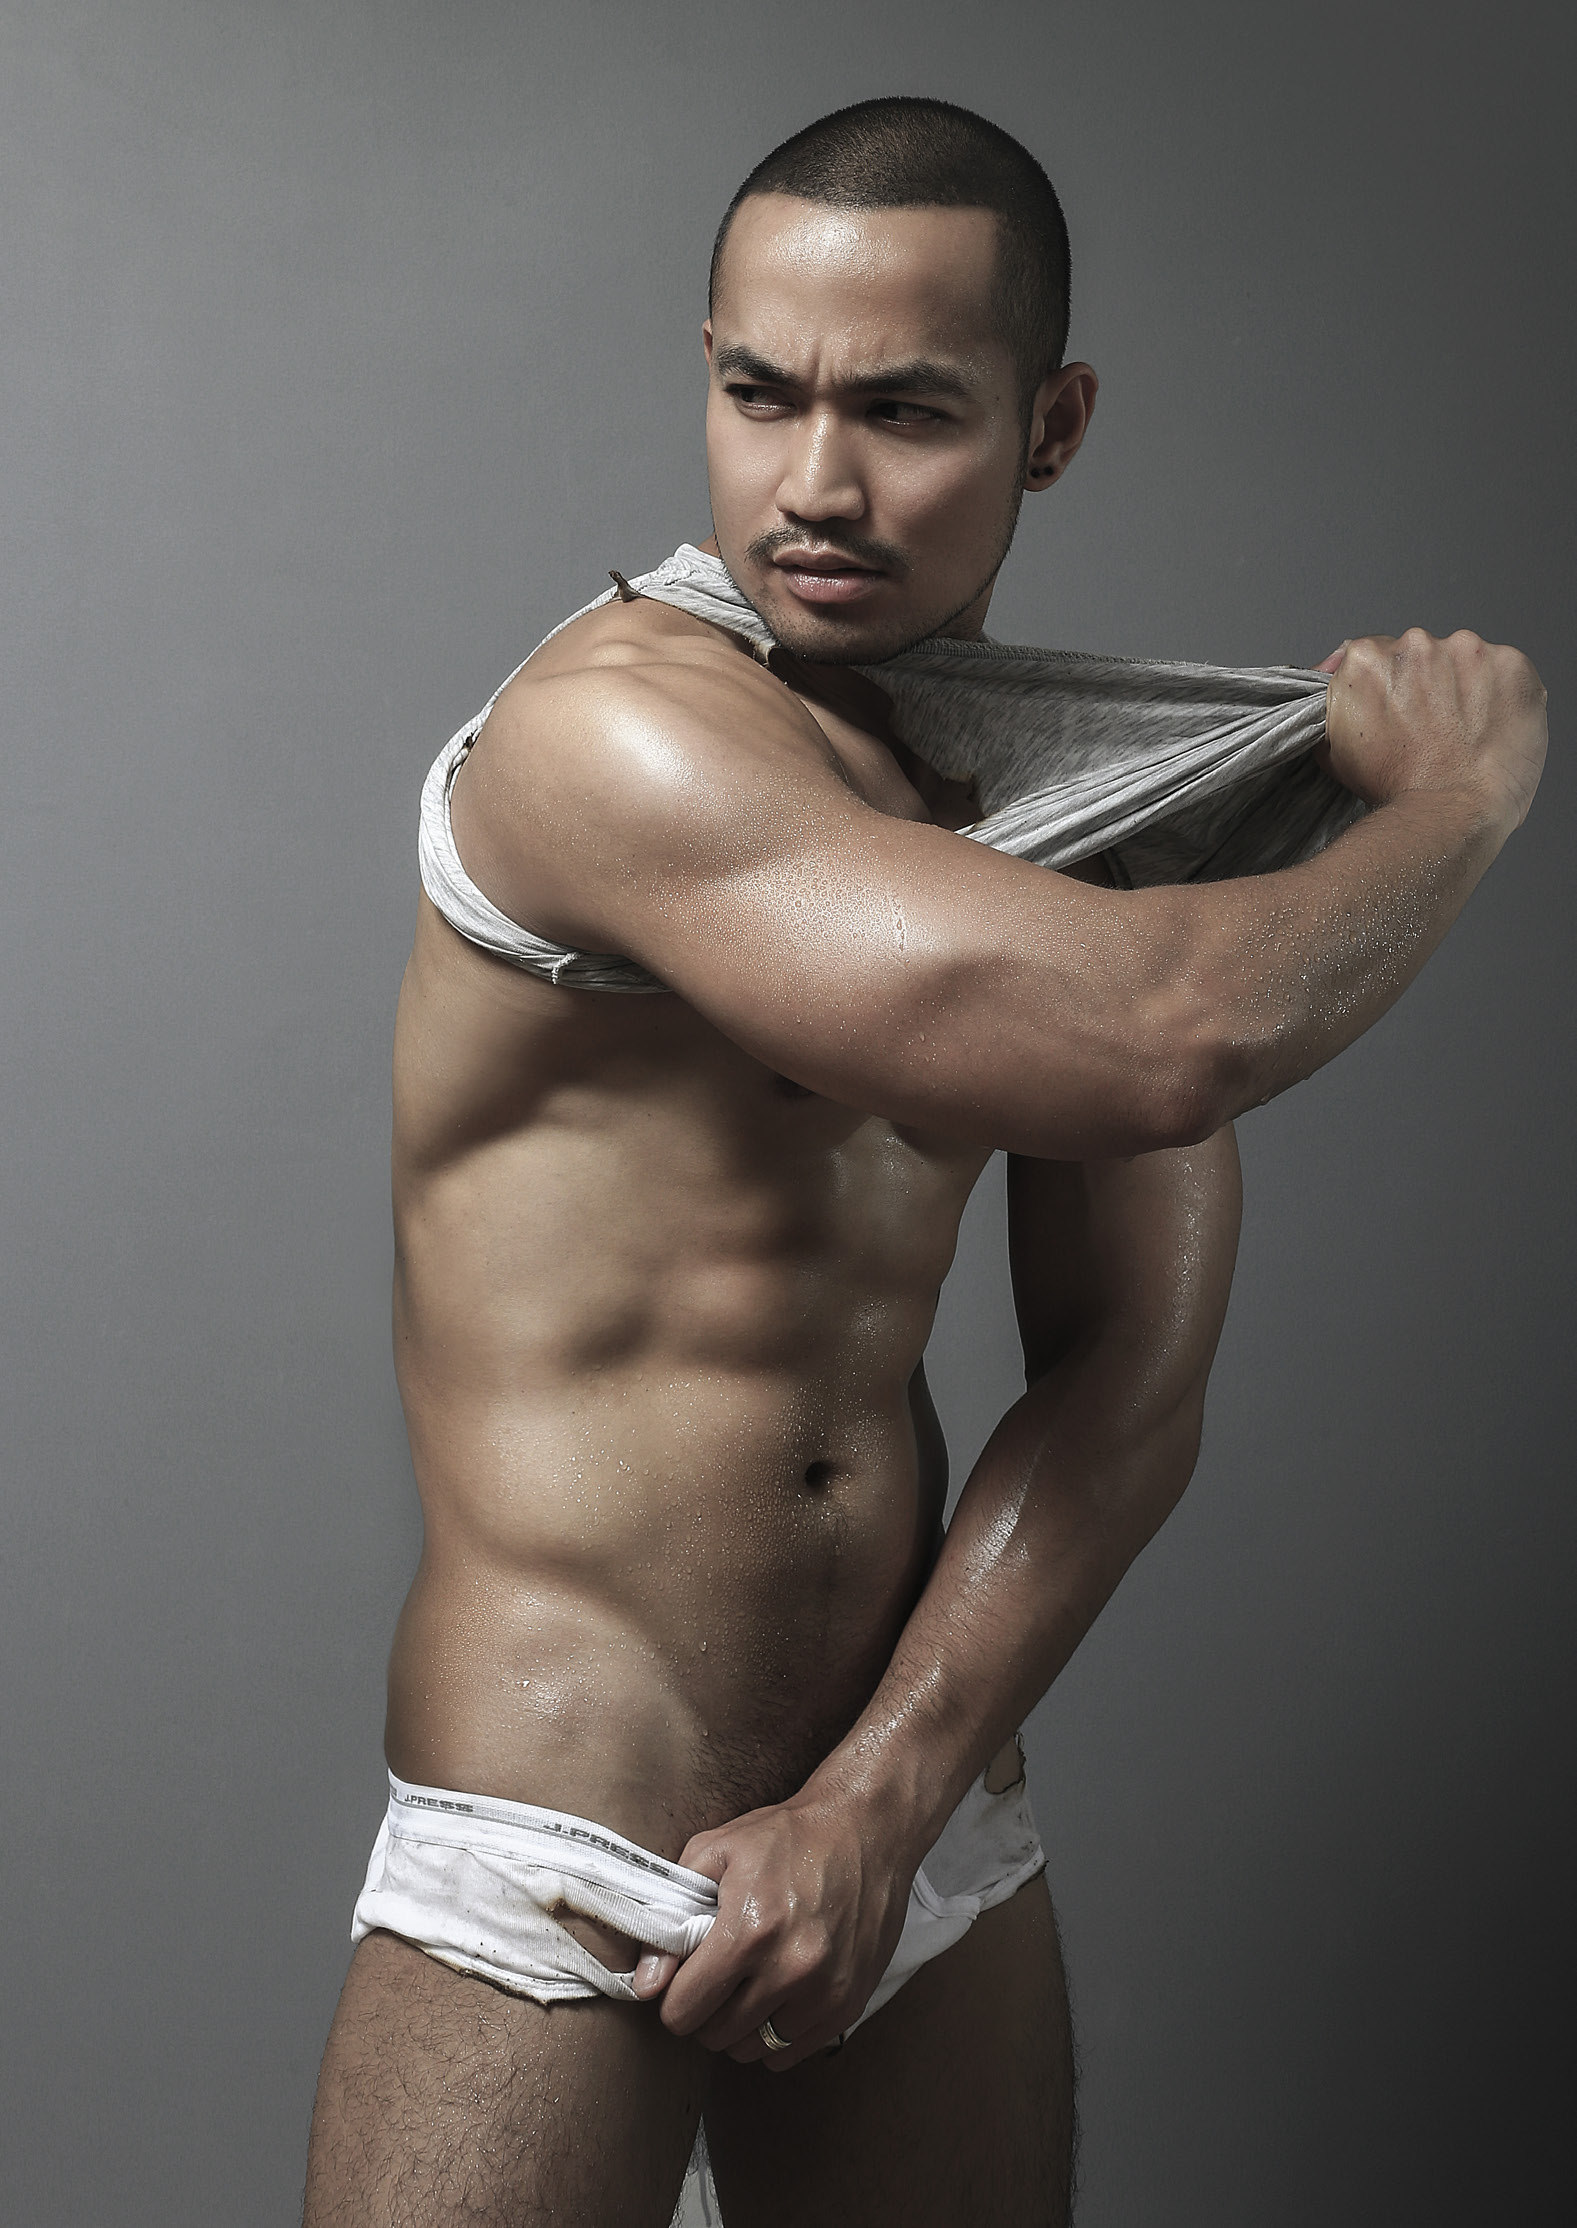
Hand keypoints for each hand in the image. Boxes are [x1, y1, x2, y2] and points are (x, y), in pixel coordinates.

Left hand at [630, 1788, 914, 2070]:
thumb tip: (646, 1984)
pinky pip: (790, 2053)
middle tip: (713, 1979)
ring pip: (752, 2049)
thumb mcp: (717, 1851)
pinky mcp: (848, 2004)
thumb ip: (671, 1916)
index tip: (680, 1982)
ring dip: (739, 2026)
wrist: (865, 1828)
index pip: (685, 2009)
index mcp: (749, 1930)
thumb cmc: (787, 1836)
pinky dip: (774, 2035)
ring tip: (745, 1986)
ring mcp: (824, 1991)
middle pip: (715, 2035)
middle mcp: (789, 1968)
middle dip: (704, 2011)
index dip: (673, 1998)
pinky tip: (776, 1997)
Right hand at [1315, 628, 1545, 831]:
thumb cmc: (1398, 789)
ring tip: (1465, 733)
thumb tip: (1334, 690)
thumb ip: (1333, 708)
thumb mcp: (1334, 750)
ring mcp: (1468, 651)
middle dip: (1427, 684)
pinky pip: (1507, 672)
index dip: (1389, 684)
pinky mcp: (1511, 664)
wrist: (1451, 813)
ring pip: (1466, 661)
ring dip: (1466, 688)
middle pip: (1422, 654)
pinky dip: (1503, 696)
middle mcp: (1415, 644)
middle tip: (1431, 727)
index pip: (1377, 654)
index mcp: (1367, 658)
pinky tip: (1492, 728)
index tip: (1396, 705)